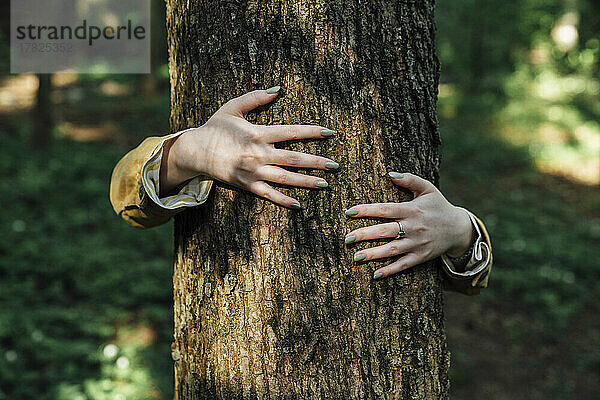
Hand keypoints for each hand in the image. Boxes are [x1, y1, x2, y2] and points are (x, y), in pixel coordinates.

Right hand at [160, 87, 338, 207]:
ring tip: (325, 184)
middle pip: (293, 158)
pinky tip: (300, 205)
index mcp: (257, 133)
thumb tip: (278, 88)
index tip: (330, 133)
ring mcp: (252, 172)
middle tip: (336, 165)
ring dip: (306, 182)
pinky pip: (268, 195)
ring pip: (285, 178)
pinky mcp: (246, 186)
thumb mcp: (233, 107)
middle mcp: (257, 154)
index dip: (312, 132)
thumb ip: (256, 97)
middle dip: (316, 162)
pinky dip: (284, 200)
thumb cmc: (215, 128)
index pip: (291, 132)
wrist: (194, 151)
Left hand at [344, 172, 473, 279]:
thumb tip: (390, 174)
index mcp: (412, 209)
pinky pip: (404, 265)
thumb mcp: (428, 188)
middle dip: (365, 234)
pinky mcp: (421, 256)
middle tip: (347, 238)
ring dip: (374, 254)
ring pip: (392, 249)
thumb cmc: (438, 206)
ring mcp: (417, 243)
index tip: (349, 212)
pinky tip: (375, 274)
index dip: (366, 210)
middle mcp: (413, 227)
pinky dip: (390, 270)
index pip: (385, 209)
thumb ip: (410, 179)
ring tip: (356, 257)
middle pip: (386, 231)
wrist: (459, 228)